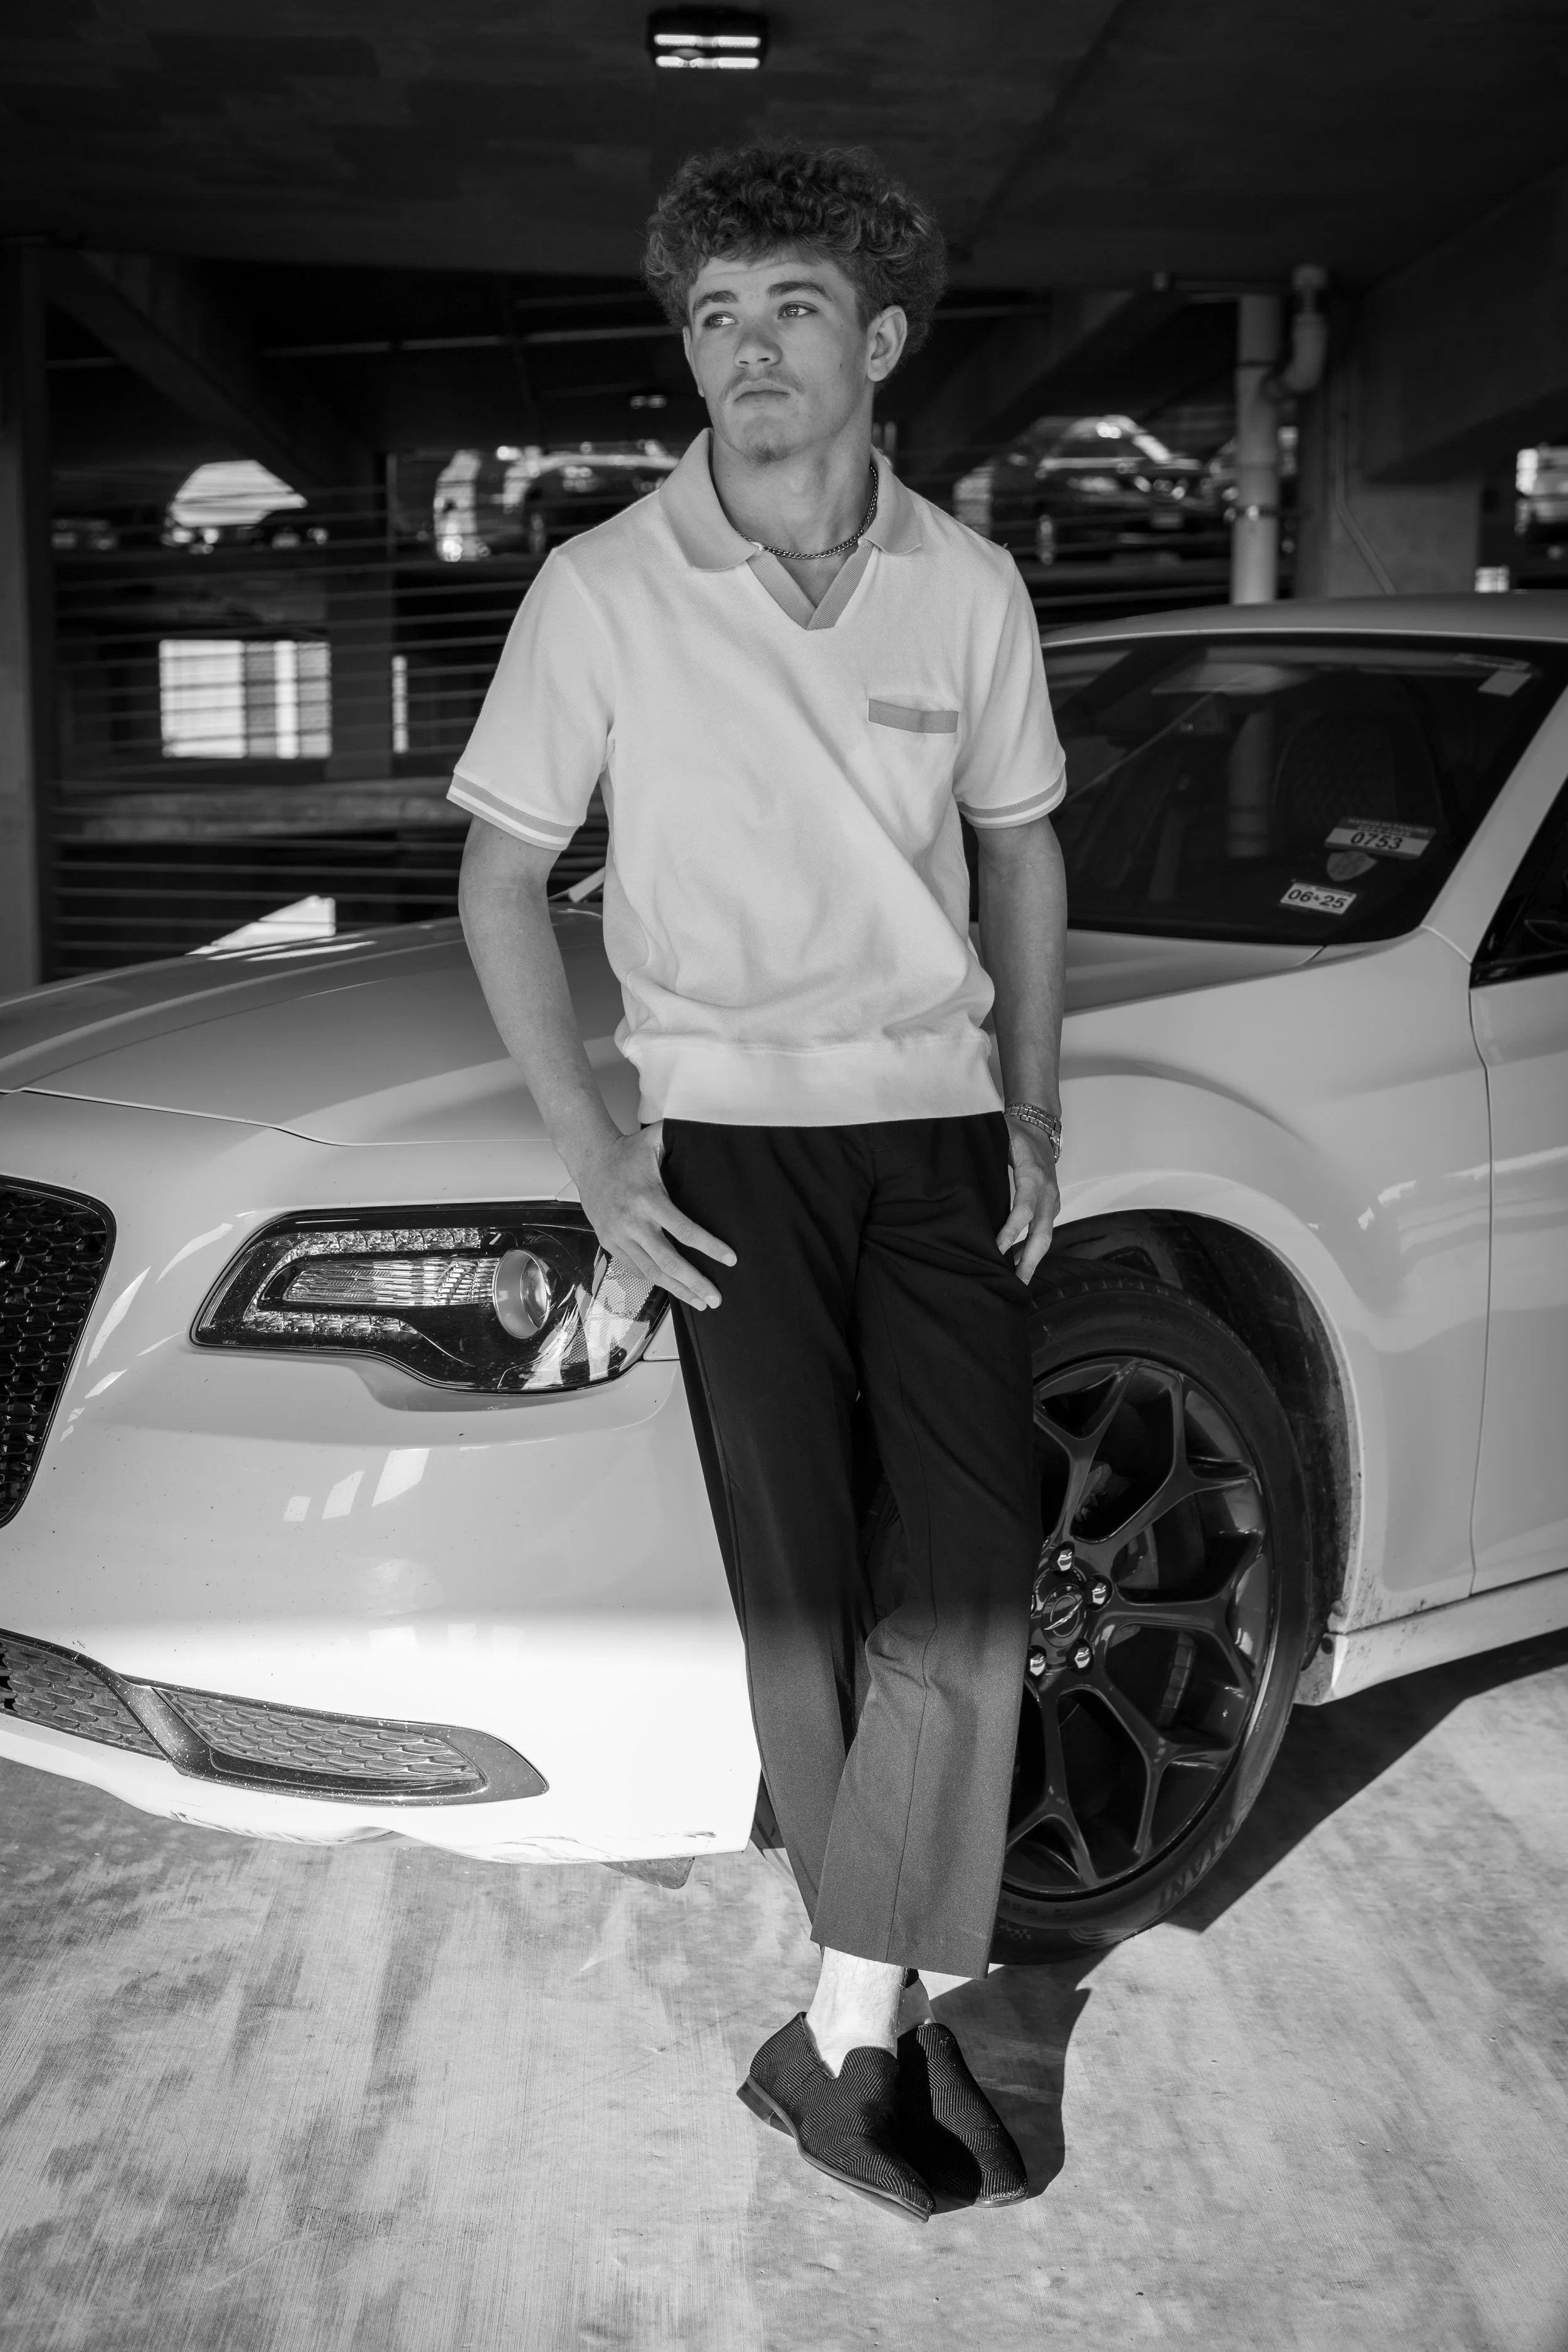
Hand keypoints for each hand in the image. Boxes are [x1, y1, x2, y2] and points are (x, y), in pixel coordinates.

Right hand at [573, 1123, 735, 1310]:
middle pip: (668, 1261)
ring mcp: (618, 1236)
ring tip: (700, 1302)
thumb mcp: (655, 1140)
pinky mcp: (609, 1244)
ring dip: (677, 1289)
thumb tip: (713, 1132)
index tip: (730, 1259)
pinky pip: (635, 1268)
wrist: (588, 1160)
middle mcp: (632, 1222)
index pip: (683, 1230)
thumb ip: (681, 1137)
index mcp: (648, 1199)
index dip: (709, 1247)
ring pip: (651, 1271)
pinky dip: (656, 1281)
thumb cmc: (627, 1152)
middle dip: (694, 1282)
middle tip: (716, 1298)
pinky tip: (674, 1289)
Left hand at [997, 1119, 1059, 1285]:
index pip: (1022, 1209)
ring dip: (1031, 1260)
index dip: (1010, 1231)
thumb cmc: (1016, 1134)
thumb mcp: (1000, 1139)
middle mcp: (1047, 1192)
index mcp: (1033, 1176)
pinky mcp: (1051, 1205)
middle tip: (1015, 1283)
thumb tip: (958, 1177)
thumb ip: (985, 1158)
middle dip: (1029, 1260)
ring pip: (1045, 1236)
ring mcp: (1052, 1200)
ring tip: (1016, 1281)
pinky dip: (1032, 1248)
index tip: (996, 1249)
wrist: (1041, 1128)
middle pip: (1042, 1234)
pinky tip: (1017, 1262)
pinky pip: (1043, 1231)